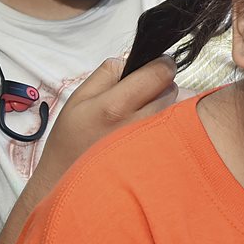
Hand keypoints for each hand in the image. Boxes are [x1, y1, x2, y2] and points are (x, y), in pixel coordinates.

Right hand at [34, 55, 177, 180]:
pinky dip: (167, 125)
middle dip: (162, 84)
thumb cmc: (71, 140)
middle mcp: (137, 126)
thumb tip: (131, 60)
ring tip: (141, 113)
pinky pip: (174, 131)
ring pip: (176, 110)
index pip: (159, 73)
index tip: (157, 64)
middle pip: (171, 89)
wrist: (68, 183)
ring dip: (164, 105)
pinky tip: (147, 131)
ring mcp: (150, 144)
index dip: (161, 63)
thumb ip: (107, 73)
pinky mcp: (159, 158)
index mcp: (115, 107)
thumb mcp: (79, 98)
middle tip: (144, 92)